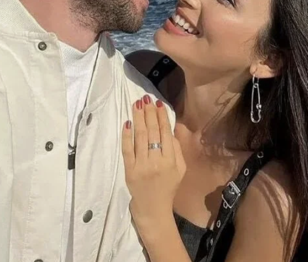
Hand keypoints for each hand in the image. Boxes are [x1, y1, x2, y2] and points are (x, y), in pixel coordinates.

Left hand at [122, 95, 185, 231]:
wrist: (153, 208)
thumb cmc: (169, 186)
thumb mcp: (181, 169)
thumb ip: (176, 148)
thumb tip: (170, 127)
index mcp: (171, 160)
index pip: (165, 133)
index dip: (162, 117)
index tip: (158, 103)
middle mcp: (156, 161)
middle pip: (152, 132)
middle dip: (149, 113)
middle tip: (146, 99)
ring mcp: (141, 165)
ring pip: (139, 137)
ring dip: (138, 118)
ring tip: (137, 104)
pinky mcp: (129, 170)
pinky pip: (127, 149)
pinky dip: (126, 135)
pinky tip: (127, 122)